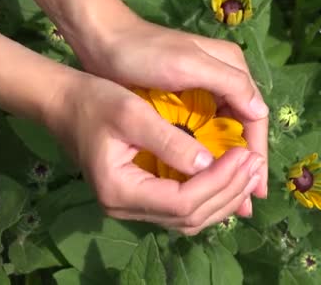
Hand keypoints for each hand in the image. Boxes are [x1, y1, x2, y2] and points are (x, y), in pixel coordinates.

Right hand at [46, 73, 263, 234]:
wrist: (64, 103)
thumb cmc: (94, 101)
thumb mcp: (132, 113)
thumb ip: (170, 141)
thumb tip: (210, 163)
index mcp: (121, 191)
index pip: (183, 201)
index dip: (219, 181)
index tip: (244, 153)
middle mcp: (126, 209)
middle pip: (191, 217)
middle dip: (229, 191)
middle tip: (256, 163)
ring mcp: (132, 207)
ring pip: (190, 218)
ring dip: (224, 197)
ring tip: (250, 170)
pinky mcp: (140, 198)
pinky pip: (182, 209)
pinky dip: (210, 196)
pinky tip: (229, 176)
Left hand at [65, 12, 268, 199]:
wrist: (102, 41)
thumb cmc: (144, 52)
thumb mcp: (188, 64)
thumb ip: (228, 83)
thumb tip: (260, 114)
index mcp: (232, 68)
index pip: (254, 117)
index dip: (257, 153)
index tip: (257, 187)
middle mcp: (224, 81)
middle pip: (244, 128)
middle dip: (246, 166)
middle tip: (248, 203)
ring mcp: (206, 92)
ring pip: (226, 134)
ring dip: (229, 166)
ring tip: (233, 200)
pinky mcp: (186, 102)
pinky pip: (206, 134)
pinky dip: (210, 158)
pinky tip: (208, 180)